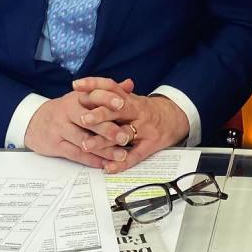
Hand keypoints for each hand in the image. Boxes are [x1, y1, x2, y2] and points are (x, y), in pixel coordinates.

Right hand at [24, 91, 129, 167]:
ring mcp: (61, 128)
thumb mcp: (84, 97)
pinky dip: (91, 159)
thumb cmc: (67, 109)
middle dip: (108, 129)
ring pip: (84, 140)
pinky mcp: (56, 145)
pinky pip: (75, 154)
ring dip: (103, 149)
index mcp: (78, 97)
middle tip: (126, 137)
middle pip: (89, 120)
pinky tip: (104, 163)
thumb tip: (130, 84)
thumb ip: (108, 92)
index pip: (93, 95)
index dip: (108, 99)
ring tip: (121, 155)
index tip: (123, 104)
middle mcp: (68, 111)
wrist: (35, 121)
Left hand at [72, 76, 190, 173]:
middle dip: (100, 114)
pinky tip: (108, 167)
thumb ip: (110, 96)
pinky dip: (121, 162)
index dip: (94, 84)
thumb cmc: (146, 110)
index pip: (111, 86)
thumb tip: (84, 90)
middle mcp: (138, 110)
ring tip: (86, 146)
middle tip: (83, 119)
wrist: (175, 118)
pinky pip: (135, 155)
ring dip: (104, 141)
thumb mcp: (130, 99)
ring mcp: (145, 128)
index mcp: (130, 98)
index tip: (76, 85)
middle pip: (118, 110)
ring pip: (123, 134)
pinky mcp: (151, 144)